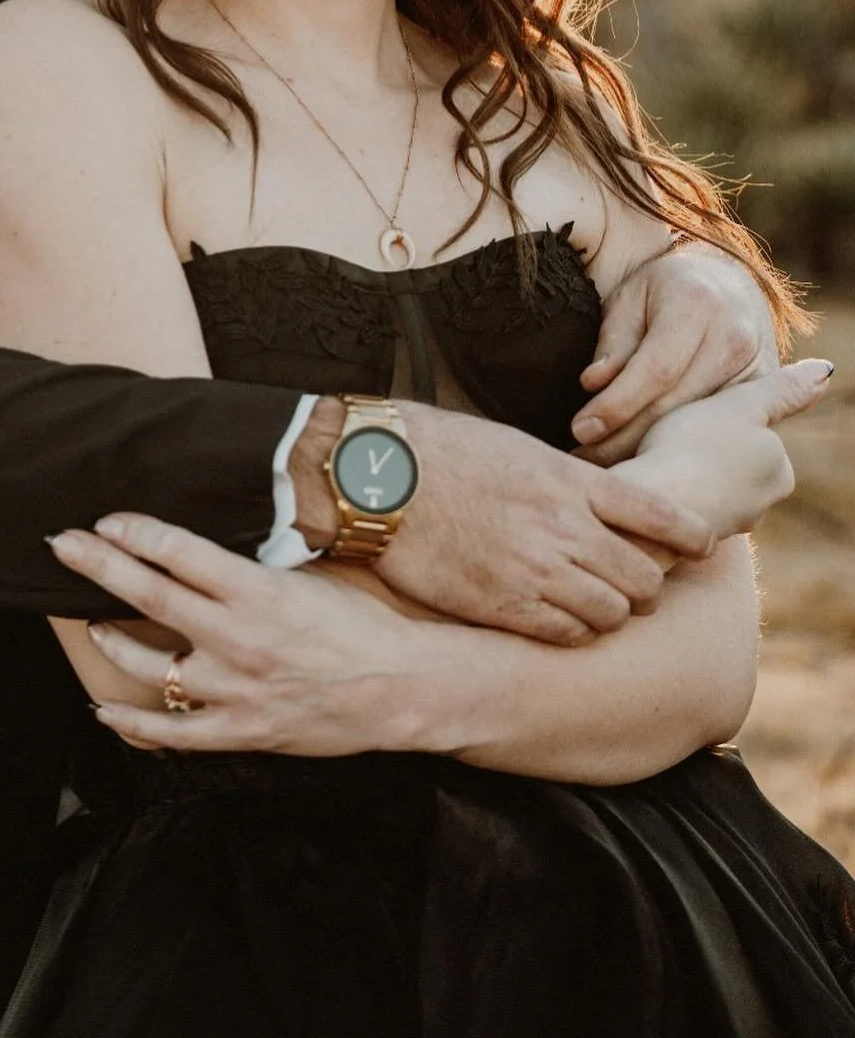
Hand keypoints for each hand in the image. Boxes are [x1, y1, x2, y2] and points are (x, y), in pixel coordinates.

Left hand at [49, 514, 464, 755]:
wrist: (406, 687)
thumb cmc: (366, 620)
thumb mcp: (317, 571)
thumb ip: (264, 556)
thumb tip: (221, 525)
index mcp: (259, 591)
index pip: (181, 552)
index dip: (137, 532)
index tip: (108, 518)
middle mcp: (239, 639)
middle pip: (151, 597)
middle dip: (100, 566)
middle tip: (62, 543)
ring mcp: (236, 690)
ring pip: (150, 667)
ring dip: (112, 640)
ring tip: (90, 623)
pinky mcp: (241, 731)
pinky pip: (173, 734)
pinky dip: (132, 723)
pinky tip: (104, 709)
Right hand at [372, 405, 714, 644]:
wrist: (379, 476)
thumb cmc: (441, 451)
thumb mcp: (517, 449)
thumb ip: (566, 482)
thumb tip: (597, 504)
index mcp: (572, 481)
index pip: (662, 516)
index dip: (693, 537)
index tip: (703, 546)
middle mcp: (565, 527)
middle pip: (646, 578)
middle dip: (645, 584)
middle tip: (630, 583)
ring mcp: (537, 570)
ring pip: (614, 613)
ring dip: (610, 612)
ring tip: (592, 603)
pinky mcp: (505, 605)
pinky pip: (569, 634)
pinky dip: (573, 631)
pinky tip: (557, 618)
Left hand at [572, 244, 776, 455]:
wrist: (729, 287)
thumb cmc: (664, 292)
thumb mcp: (630, 299)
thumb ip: (614, 342)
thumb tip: (592, 384)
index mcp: (696, 304)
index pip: (656, 369)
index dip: (617, 404)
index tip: (581, 428)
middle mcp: (734, 338)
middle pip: (675, 405)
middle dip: (624, 438)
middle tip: (583, 459)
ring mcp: (756, 371)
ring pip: (696, 427)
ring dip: (648, 452)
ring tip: (605, 468)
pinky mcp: (761, 397)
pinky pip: (716, 431)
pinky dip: (679, 449)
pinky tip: (646, 463)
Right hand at [609, 358, 832, 537]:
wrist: (649, 505)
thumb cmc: (691, 447)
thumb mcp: (740, 405)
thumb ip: (780, 390)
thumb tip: (826, 369)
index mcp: (780, 472)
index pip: (753, 432)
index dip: (719, 415)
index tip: (693, 413)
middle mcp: (762, 507)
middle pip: (731, 460)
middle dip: (704, 447)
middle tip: (672, 433)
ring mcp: (726, 526)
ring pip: (706, 484)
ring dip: (685, 470)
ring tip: (654, 455)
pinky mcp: (691, 540)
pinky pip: (683, 504)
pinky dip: (670, 491)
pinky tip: (648, 480)